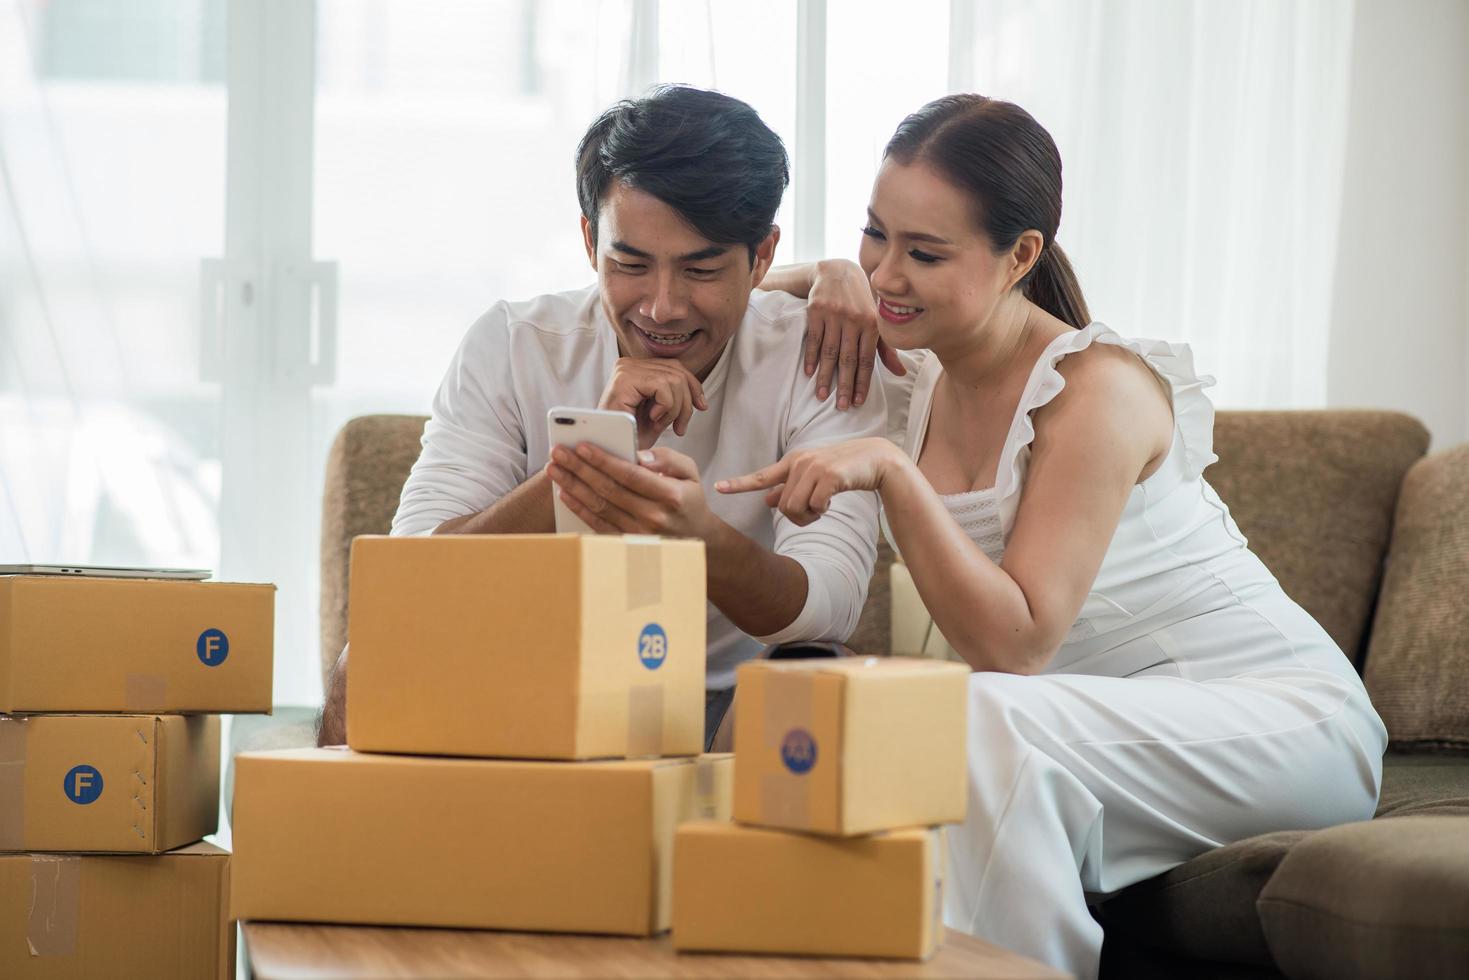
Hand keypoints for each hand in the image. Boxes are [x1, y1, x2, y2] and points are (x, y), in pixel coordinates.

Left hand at [547, 443, 720, 538]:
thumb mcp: (690, 472)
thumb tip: (640, 455)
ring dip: (572, 486)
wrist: (697, 538)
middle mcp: (654, 517)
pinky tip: (564, 493)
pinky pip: (597, 524)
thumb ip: (667, 458)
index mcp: (670, 495)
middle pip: (608, 489)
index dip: (603, 460)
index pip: (630, 475)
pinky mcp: (628, 544)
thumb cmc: (688, 499)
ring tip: (555, 469)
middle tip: (558, 453)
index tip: (582, 446)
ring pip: (599, 506)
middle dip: (579, 468)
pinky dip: (578, 508)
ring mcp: (639, 534)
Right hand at [598, 357, 708, 450]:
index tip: (702, 406)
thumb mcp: (658, 414)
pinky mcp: (624, 379)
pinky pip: (662, 386)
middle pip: (677, 373)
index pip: (675, 366)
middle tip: (680, 427)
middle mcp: (628, 364)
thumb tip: (699, 396)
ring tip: (660, 424)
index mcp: (635, 368)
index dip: (693, 386)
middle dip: (686, 404)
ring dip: (674, 409)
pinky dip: (665, 407)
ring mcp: (625, 369)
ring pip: (674, 380)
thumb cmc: (630, 436)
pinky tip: (653, 419)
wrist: (610, 451)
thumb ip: (673, 398)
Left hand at [715, 438, 902, 525]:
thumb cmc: (843, 470)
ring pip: (795, 508)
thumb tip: (766, 501)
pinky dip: (823, 511)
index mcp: (792, 462)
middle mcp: (799, 462)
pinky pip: (815, 506)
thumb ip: (789, 488)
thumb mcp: (813, 476)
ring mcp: (814, 467)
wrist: (875, 459)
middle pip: (783, 506)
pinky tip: (833, 501)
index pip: (761, 477)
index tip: (718, 488)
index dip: (739, 484)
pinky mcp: (829, 475)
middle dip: (798, 516)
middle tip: (816, 511)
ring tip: (824, 505)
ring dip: (810, 515)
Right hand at [805, 259, 905, 409]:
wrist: (838, 271)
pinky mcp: (816, 310)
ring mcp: (834, 315)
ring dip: (825, 376)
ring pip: (829, 352)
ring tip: (822, 395)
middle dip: (845, 385)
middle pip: (848, 359)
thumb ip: (886, 348)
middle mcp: (854, 319)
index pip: (867, 359)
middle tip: (841, 406)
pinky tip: (810, 373)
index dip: (863, 382)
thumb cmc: (861, 300)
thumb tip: (900, 373)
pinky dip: (811, 357)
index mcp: (872, 323)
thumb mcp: (877, 319)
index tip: (858, 402)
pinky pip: (813, 339)